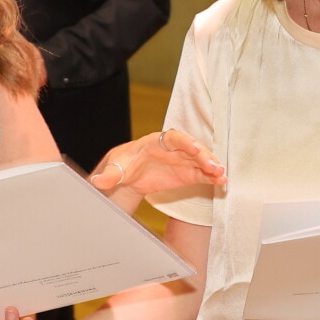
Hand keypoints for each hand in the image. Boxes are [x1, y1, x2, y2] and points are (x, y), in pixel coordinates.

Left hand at [90, 128, 225, 195]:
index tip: (195, 148)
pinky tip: (221, 182)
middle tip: (214, 167)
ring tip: (222, 176)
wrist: (128, 173)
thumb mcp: (115, 169)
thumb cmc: (122, 165)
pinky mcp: (187, 173)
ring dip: (212, 166)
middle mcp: (174, 148)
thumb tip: (97, 181)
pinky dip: (212, 177)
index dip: (185, 142)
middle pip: (192, 148)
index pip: (174, 137)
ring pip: (201, 160)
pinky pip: (202, 173)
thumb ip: (109, 175)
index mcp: (156, 141)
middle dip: (204, 156)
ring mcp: (182, 160)